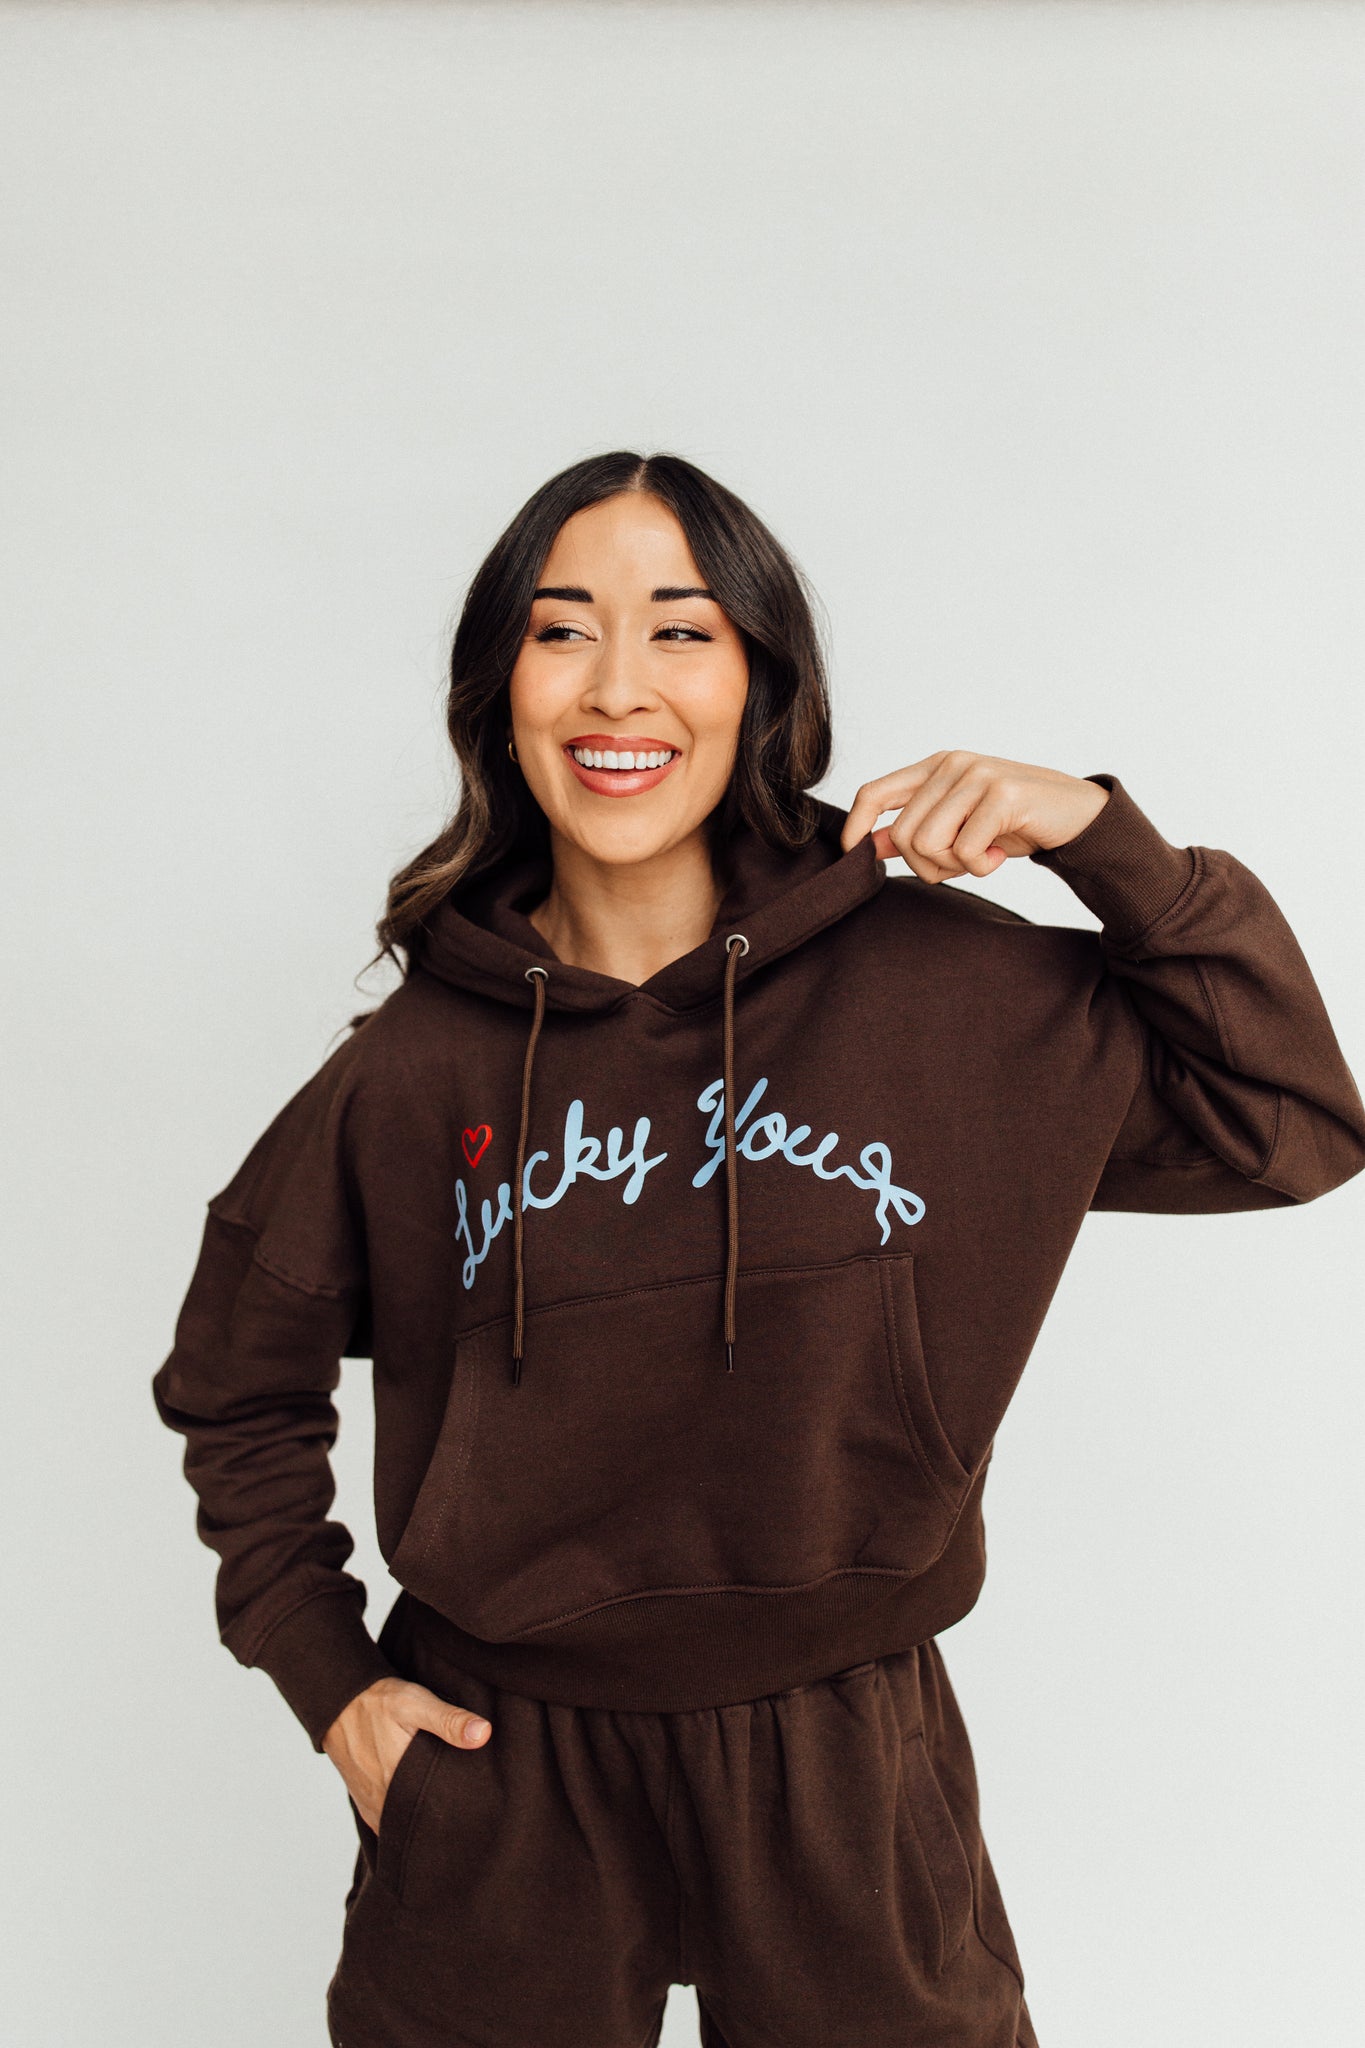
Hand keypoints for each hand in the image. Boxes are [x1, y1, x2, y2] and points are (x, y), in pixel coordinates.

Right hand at [321, 1676, 491, 1832]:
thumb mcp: (416, 1703)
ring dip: (420, 1822)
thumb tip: (484, 1733)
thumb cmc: (378, 1703)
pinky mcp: (365, 1803)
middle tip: (466, 1815)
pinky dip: (402, 1822)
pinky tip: (417, 1812)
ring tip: (444, 1813)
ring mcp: (373, 1805)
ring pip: (403, 1826)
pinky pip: (387, 1823)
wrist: (338, 1703)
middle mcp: (384, 1801)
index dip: (458, 1813)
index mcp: (400, 1781)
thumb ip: (449, 1720)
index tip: (478, 1811)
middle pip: (421, 1823)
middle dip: (442, 1821)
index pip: (437, 1813)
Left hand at [840, 749, 1109, 883]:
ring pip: (929, 844)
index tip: (853, 854)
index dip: (856, 826)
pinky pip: (966, 851)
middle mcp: (953, 765)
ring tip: (982, 855)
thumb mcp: (958, 825)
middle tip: (960, 863)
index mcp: (935, 768)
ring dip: (956, 866)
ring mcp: (978, 776)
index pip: (874, 792)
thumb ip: (915, 829)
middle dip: (928, 865)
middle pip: (904, 834)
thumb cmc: (1013, 823)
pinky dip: (982, 867)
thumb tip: (869, 844)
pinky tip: (1000, 853)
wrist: (1075, 816)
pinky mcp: (1003, 795)